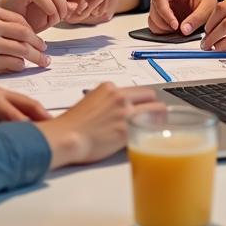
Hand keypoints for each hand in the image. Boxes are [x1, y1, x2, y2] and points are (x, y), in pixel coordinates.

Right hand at [0, 4, 49, 77]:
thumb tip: (21, 29)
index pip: (20, 20)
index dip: (32, 30)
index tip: (37, 38)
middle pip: (26, 35)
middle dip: (39, 45)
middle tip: (45, 51)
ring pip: (23, 50)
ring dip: (36, 57)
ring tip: (42, 61)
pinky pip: (13, 63)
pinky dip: (20, 65)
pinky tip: (21, 66)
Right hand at [35, 83, 163, 167]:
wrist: (66, 137)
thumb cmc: (72, 125)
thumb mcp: (89, 103)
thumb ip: (106, 103)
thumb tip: (115, 110)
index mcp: (109, 88)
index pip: (136, 90)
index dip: (142, 101)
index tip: (143, 108)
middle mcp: (120, 97)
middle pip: (150, 95)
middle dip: (154, 106)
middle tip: (154, 117)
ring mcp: (125, 112)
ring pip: (157, 109)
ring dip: (159, 117)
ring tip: (158, 126)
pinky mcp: (128, 129)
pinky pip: (151, 126)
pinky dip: (154, 130)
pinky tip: (153, 136)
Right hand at [147, 0, 214, 35]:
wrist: (212, 7)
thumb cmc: (208, 1)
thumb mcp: (209, 7)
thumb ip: (197, 18)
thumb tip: (184, 30)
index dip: (165, 13)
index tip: (175, 25)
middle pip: (154, 9)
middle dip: (164, 23)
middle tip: (177, 31)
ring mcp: (162, 4)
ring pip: (152, 18)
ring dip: (162, 29)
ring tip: (178, 31)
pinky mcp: (162, 15)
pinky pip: (155, 25)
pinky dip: (162, 32)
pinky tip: (174, 32)